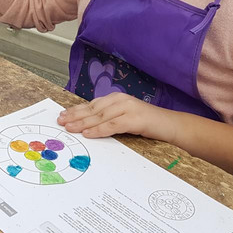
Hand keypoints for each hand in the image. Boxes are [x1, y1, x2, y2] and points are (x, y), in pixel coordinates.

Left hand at [57, 92, 175, 141]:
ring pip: (100, 116)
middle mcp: (121, 100)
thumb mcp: (125, 117)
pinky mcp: (135, 119)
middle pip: (93, 109)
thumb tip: (87, 125)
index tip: (63, 115)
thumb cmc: (147, 123)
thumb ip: (109, 118)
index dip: (76, 110)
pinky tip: (88, 134)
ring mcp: (128, 108)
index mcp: (117, 98)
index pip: (92, 104)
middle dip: (75, 116)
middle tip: (61, 121)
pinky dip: (99, 130)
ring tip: (69, 127)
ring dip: (83, 123)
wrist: (171, 125)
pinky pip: (113, 125)